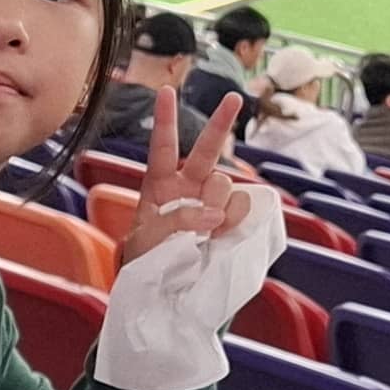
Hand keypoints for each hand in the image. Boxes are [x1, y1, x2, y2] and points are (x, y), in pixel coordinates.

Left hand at [118, 83, 253, 270]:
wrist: (166, 299)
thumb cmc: (147, 267)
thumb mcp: (146, 241)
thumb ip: (178, 220)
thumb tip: (216, 214)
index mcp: (160, 188)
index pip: (163, 148)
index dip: (166, 119)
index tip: (166, 90)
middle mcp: (190, 190)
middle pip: (207, 151)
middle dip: (220, 122)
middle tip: (235, 98)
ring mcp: (214, 207)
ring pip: (225, 184)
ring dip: (217, 203)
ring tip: (205, 232)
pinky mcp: (233, 225)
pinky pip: (243, 209)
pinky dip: (236, 219)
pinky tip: (223, 235)